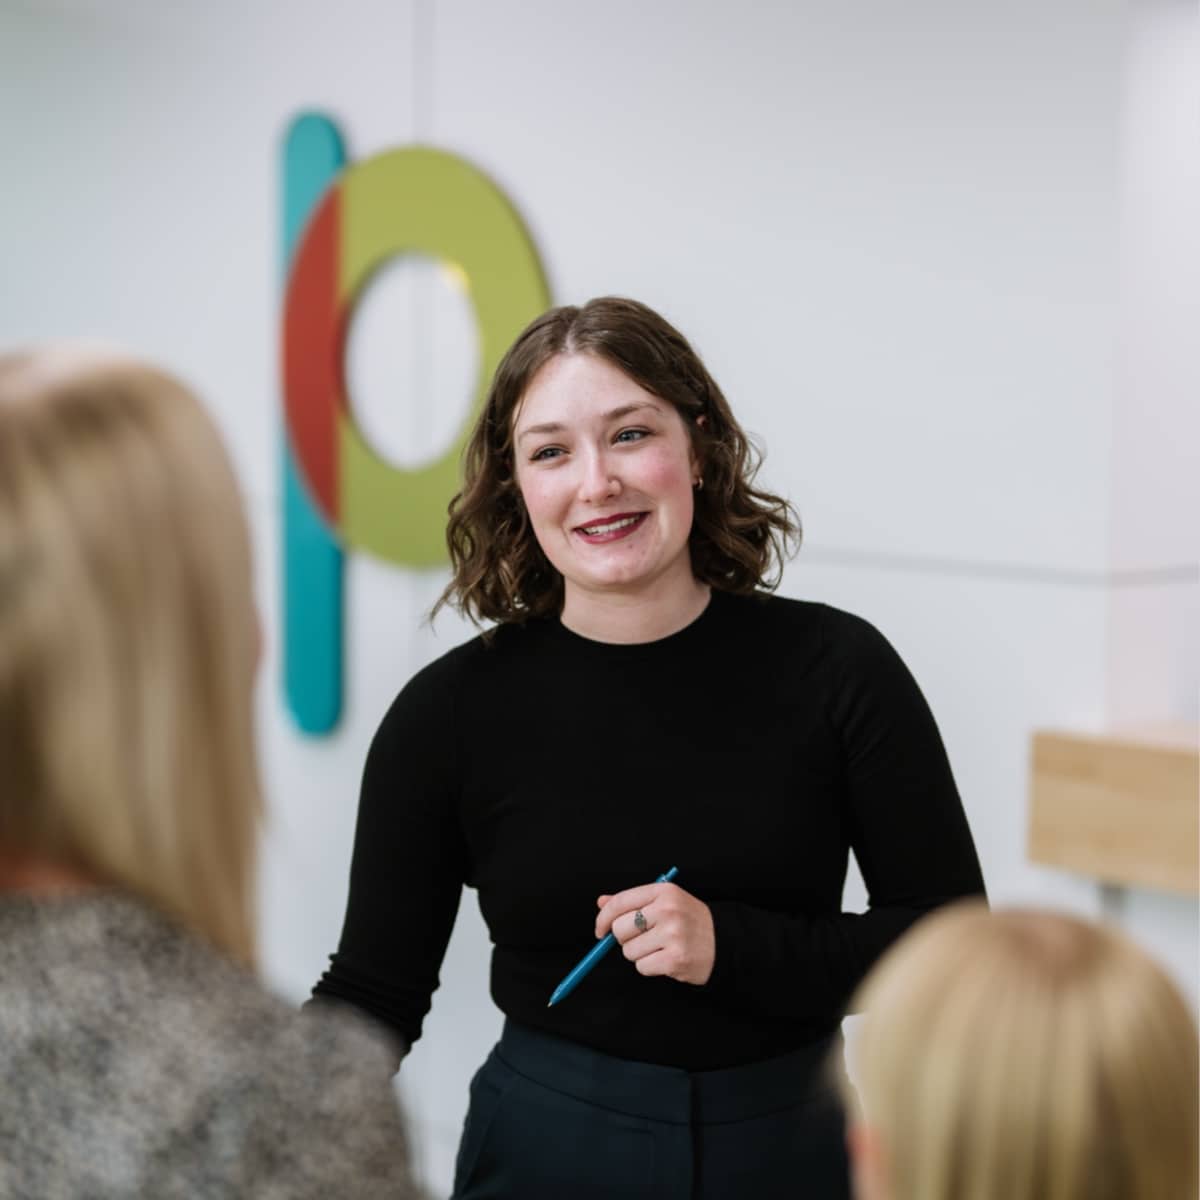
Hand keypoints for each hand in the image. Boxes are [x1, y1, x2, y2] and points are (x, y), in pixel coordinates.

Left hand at [595, 881, 714, 985]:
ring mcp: (673, 935)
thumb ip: (632, 901)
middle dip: (624, 939)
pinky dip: (649, 966)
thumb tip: (601, 902)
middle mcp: (668, 910)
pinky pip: (642, 967)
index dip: (603, 918)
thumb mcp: (665, 901)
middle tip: (641, 939)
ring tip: (659, 948)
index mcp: (663, 892)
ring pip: (629, 951)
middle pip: (620, 929)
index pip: (619, 902)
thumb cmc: (690, 920)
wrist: (724, 941)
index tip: (600, 930)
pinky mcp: (675, 959)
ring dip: (639, 954)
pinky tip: (665, 959)